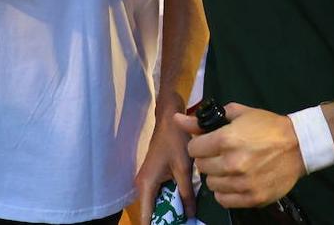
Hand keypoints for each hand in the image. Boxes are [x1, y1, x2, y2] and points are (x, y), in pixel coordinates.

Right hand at [134, 103, 195, 222]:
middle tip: (184, 224)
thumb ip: (186, 193)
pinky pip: (159, 196)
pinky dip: (169, 202)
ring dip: (168, 213)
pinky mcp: (154, 178)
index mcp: (146, 185)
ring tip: (184, 218)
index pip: (146, 217)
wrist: (169, 119)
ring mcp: (147, 182)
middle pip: (151, 213)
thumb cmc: (175, 141)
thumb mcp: (183, 168)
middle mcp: (142, 186)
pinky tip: (182, 206)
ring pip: (156, 205)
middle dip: (165, 221)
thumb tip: (191, 215)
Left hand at [175, 103, 304, 208]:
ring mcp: (242, 183)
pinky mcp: (252, 198)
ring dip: (217, 176)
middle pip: (202, 168)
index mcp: (226, 139)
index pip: (194, 149)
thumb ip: (203, 120)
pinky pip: (224, 200)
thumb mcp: (237, 114)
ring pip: (211, 185)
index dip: (199, 145)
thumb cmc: (267, 126)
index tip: (207, 144)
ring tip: (229, 168)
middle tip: (220, 155)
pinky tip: (234, 181)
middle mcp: (232, 163)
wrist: (298, 145)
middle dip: (208, 160)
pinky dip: (226, 192)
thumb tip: (177, 120)